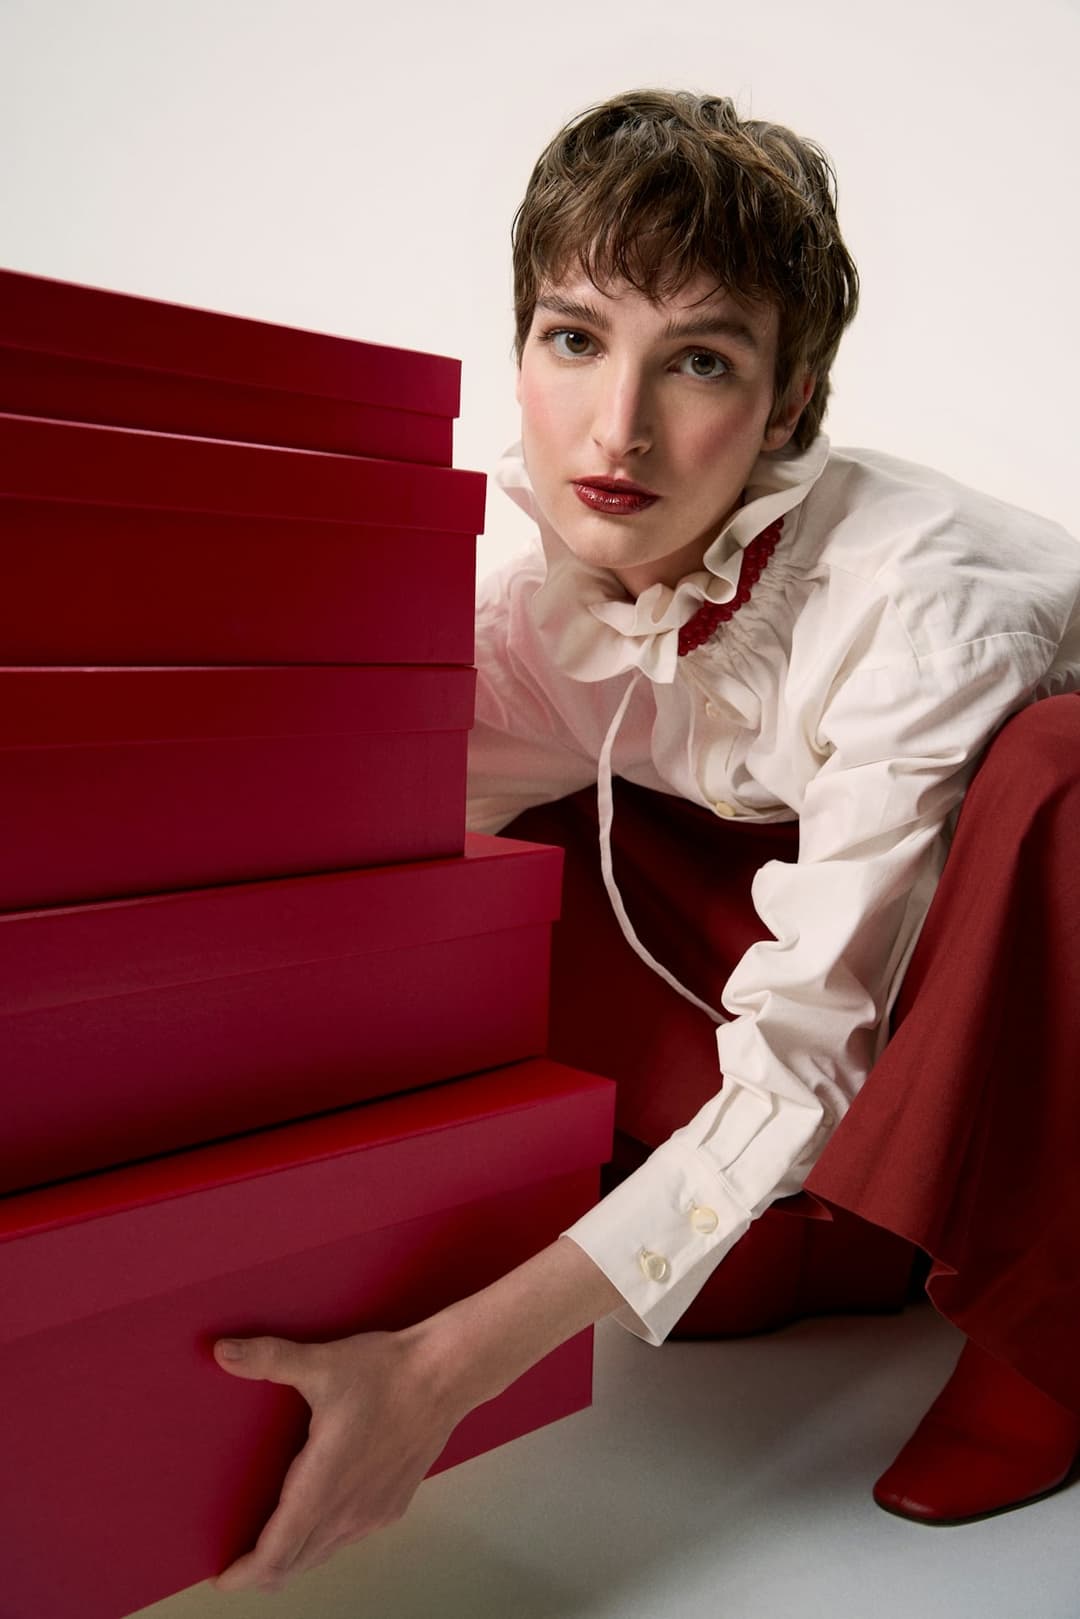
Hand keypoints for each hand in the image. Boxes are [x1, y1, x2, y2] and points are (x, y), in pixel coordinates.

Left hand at [212, 1326, 464, 1593]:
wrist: (445, 1374)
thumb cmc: (385, 1372)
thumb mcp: (321, 1363)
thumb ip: (269, 1359)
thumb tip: (222, 1351)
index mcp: (322, 1485)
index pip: (276, 1553)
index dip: (246, 1572)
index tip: (224, 1578)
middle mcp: (347, 1510)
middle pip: (295, 1563)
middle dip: (263, 1570)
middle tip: (238, 1566)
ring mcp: (373, 1512)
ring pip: (323, 1553)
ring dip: (295, 1556)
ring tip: (272, 1547)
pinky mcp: (393, 1504)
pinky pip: (349, 1538)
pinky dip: (325, 1541)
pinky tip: (321, 1519)